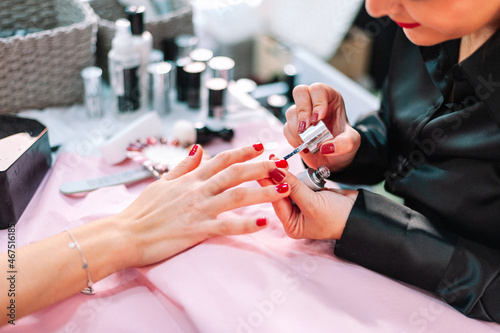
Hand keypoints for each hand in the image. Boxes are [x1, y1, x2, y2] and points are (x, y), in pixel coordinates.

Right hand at [116, 144, 291, 267]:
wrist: (125, 234)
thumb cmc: (142, 211)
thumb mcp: (161, 182)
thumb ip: (183, 167)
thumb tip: (198, 149)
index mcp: (190, 179)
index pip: (222, 160)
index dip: (243, 152)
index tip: (261, 145)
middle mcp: (198, 190)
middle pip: (235, 173)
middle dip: (262, 166)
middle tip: (283, 162)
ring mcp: (198, 209)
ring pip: (237, 196)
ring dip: (262, 192)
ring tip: (284, 188)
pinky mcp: (197, 230)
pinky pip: (226, 226)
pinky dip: (245, 225)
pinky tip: (263, 223)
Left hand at [259, 157, 357, 239]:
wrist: (361, 214)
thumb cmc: (338, 216)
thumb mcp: (312, 203)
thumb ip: (293, 187)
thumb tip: (274, 172)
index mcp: (291, 225)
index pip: (276, 201)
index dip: (270, 183)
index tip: (264, 167)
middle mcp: (293, 216)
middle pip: (280, 192)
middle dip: (278, 177)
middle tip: (272, 159)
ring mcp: (301, 205)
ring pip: (289, 184)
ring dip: (290, 175)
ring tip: (285, 163)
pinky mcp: (309, 194)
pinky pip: (299, 181)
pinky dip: (299, 175)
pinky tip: (296, 168)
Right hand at [284, 83, 360, 171]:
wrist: (333, 158)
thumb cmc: (342, 143)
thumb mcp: (351, 144)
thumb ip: (344, 144)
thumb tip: (326, 147)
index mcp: (330, 99)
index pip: (318, 89)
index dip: (317, 102)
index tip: (318, 119)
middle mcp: (314, 103)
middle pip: (300, 92)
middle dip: (302, 111)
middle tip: (307, 127)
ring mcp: (301, 114)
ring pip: (291, 112)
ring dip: (298, 130)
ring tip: (309, 141)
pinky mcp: (293, 127)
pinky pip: (286, 129)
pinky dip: (294, 139)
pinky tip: (304, 146)